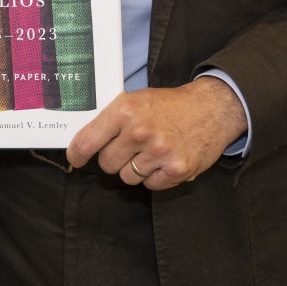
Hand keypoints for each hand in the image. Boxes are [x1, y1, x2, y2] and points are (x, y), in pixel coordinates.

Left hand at [65, 77, 246, 190]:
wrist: (211, 108)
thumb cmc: (170, 105)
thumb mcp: (136, 100)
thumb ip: (112, 119)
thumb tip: (84, 142)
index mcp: (124, 110)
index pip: (88, 141)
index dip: (77, 154)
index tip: (75, 159)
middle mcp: (139, 131)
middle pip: (107, 164)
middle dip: (115, 158)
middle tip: (131, 147)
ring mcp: (159, 152)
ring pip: (128, 177)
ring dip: (136, 168)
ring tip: (152, 151)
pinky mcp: (177, 169)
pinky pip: (150, 185)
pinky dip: (155, 176)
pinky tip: (165, 160)